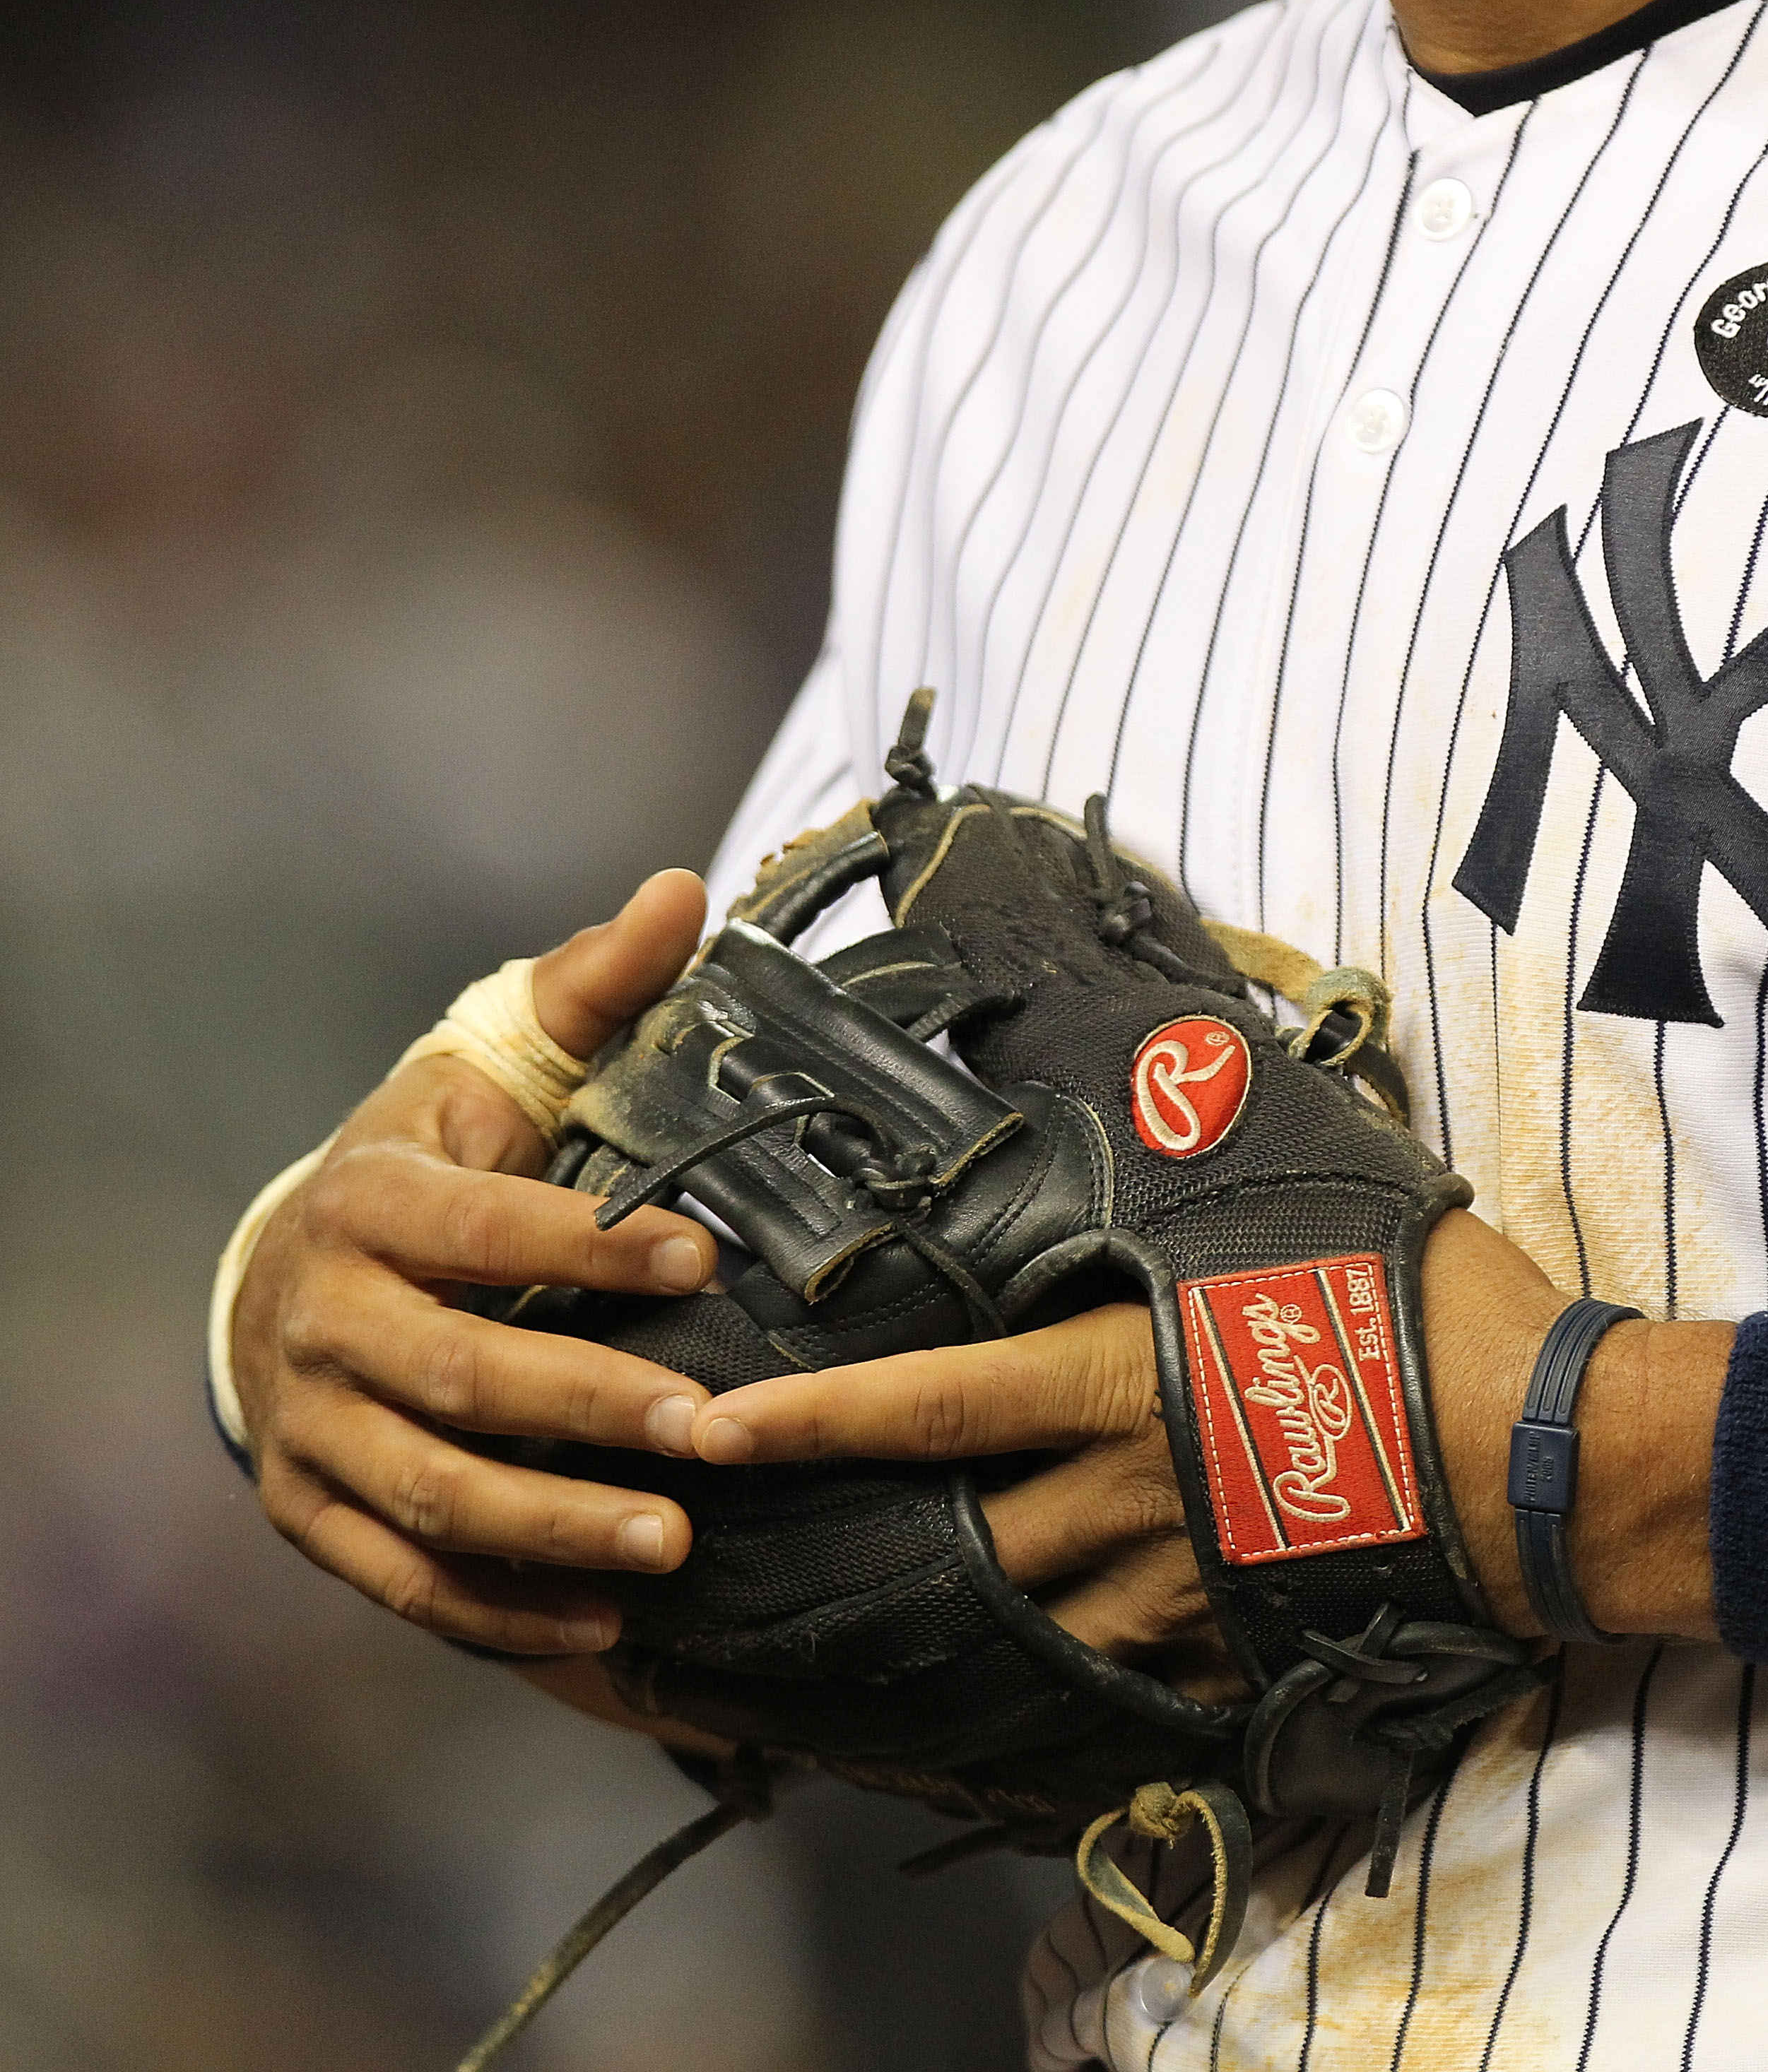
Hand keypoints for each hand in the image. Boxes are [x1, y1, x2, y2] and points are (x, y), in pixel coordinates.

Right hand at [232, 872, 725, 1653]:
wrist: (302, 1262)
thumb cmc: (442, 1154)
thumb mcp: (503, 1060)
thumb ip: (597, 987)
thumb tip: (684, 891)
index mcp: (375, 1200)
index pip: (488, 1229)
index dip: (593, 1248)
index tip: (705, 1264)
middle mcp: (325, 1320)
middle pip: (461, 1376)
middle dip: (590, 1408)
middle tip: (715, 1436)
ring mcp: (312, 1428)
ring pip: (433, 1493)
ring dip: (556, 1528)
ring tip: (678, 1545)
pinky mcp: (315, 1513)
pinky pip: (407, 1580)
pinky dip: (503, 1610)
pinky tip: (609, 1626)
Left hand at [687, 1209, 1734, 1658]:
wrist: (1544, 1457)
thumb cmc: (1428, 1304)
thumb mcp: (1306, 1198)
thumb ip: (1206, 1168)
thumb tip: (1170, 1076)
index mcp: (1115, 1379)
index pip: (926, 1402)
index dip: (806, 1421)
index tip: (707, 1430)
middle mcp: (1120, 1494)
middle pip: (961, 1536)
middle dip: (894, 1534)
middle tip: (820, 1530)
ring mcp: (1177, 1585)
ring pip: (1038, 1617)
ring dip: (1000, 1599)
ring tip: (966, 1585)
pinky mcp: (1238, 1648)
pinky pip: (1134, 1668)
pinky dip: (1103, 1653)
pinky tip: (1106, 1634)